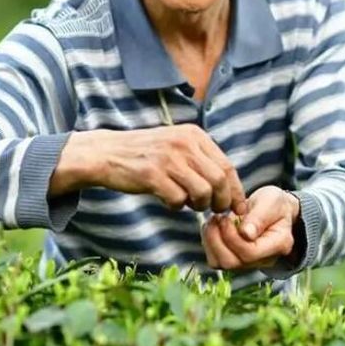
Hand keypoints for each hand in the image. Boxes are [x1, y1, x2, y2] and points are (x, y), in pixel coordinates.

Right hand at [49, 126, 246, 213]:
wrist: (107, 153)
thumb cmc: (146, 155)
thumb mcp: (177, 145)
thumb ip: (201, 160)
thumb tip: (229, 188)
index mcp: (194, 135)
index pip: (227, 166)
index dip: (235, 191)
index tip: (237, 207)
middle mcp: (184, 143)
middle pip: (219, 181)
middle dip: (220, 201)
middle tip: (212, 210)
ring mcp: (168, 158)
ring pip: (202, 192)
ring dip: (198, 205)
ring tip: (187, 203)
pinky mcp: (152, 174)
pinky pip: (178, 200)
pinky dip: (176, 206)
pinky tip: (167, 200)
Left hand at [202, 185, 299, 269]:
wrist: (272, 208)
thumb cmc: (273, 204)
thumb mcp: (271, 201)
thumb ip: (259, 217)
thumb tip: (246, 234)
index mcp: (278, 244)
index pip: (249, 253)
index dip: (232, 237)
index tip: (227, 218)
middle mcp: (263, 259)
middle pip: (232, 263)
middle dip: (218, 240)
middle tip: (218, 218)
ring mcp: (248, 263)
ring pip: (220, 263)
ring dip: (211, 241)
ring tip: (215, 221)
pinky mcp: (235, 259)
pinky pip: (215, 260)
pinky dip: (209, 243)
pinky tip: (214, 227)